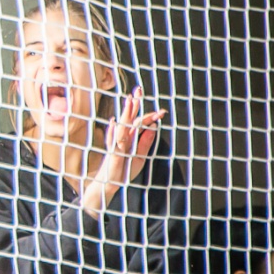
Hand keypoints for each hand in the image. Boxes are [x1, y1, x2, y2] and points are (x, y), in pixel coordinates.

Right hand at [80, 86, 164, 216]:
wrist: (111, 183)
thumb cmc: (124, 170)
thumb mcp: (140, 156)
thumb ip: (146, 143)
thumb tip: (154, 127)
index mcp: (130, 138)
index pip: (140, 123)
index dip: (151, 116)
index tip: (162, 111)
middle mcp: (123, 138)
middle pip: (130, 118)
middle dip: (134, 104)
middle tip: (138, 90)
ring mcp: (117, 144)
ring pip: (123, 126)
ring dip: (126, 113)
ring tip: (130, 101)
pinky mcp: (113, 153)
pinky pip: (114, 141)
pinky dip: (115, 132)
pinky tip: (114, 122)